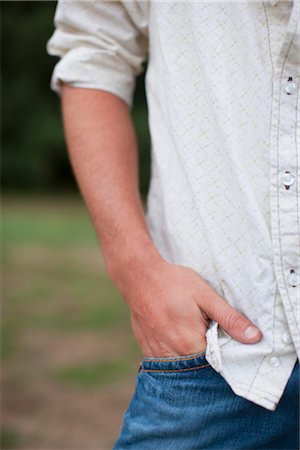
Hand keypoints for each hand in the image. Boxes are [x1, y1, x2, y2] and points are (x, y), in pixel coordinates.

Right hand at [112, 257, 262, 357]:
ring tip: (192, 332)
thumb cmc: (173, 283)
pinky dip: (176, 353)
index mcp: (190, 345)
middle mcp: (172, 355)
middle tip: (208, 331)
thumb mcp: (206, 295)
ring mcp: (157, 354)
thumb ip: (229, 318)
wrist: (138, 275)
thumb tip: (254, 338)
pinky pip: (166, 361)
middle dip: (209, 356)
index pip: (218, 365)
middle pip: (199, 368)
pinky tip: (177, 334)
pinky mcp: (147, 348)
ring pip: (182, 366)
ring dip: (191, 356)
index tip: (229, 341)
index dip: (227, 356)